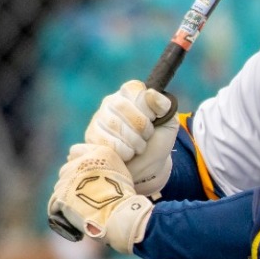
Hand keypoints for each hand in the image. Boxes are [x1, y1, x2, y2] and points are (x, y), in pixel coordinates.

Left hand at [48, 144, 153, 251]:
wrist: (118, 213)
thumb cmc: (123, 195)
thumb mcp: (120, 170)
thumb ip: (105, 163)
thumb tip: (96, 168)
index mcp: (97, 153)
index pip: (76, 151)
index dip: (78, 162)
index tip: (83, 172)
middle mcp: (80, 161)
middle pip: (66, 168)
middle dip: (71, 178)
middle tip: (81, 190)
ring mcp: (69, 177)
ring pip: (60, 184)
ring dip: (66, 192)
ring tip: (78, 203)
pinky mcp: (61, 193)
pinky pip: (55, 200)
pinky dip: (61, 205)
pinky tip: (70, 210)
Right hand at [85, 80, 179, 195]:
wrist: (148, 170)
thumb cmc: (156, 143)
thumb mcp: (168, 123)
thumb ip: (164, 106)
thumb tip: (151, 94)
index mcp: (130, 94)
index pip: (134, 88)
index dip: (147, 107)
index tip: (154, 119)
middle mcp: (111, 102)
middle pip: (122, 106)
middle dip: (141, 127)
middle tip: (146, 137)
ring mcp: (98, 118)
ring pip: (113, 124)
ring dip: (133, 141)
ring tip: (137, 148)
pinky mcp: (91, 136)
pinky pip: (105, 141)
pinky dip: (122, 151)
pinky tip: (126, 155)